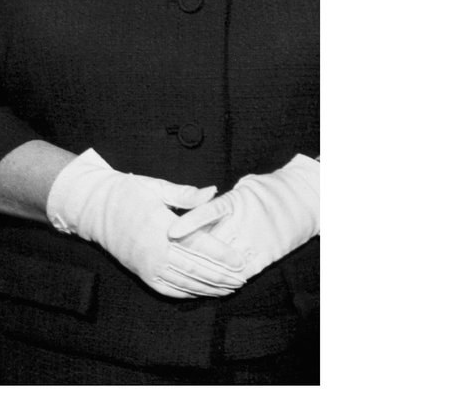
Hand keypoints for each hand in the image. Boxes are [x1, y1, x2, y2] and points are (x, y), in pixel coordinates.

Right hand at [46, 149, 246, 298]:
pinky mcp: (142, 274)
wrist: (94, 208)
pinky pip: (171, 289)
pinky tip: (203, 292)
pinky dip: (190, 292)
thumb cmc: (127, 193)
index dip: (223, 255)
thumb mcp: (156, 187)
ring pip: (186, 282)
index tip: (241, 260)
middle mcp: (155, 249)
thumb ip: (186, 194)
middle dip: (223, 276)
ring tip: (230, 288)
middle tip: (243, 279)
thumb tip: (213, 191)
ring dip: (210, 287)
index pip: (200, 245)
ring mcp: (148, 265)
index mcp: (161, 225)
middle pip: (197, 268)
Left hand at [168, 154, 318, 279]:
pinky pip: (246, 269)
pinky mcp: (268, 254)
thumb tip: (199, 204)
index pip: (208, 212)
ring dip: (208, 267)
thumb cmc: (269, 190)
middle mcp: (246, 221)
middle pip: (213, 238)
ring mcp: (258, 240)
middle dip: (191, 248)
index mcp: (238, 201)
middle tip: (168, 256)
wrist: (304, 201)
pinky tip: (216, 285)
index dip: (189, 222)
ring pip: (227, 258)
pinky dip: (230, 278)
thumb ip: (223, 200)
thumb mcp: (245, 186)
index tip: (170, 231)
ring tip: (186, 274)